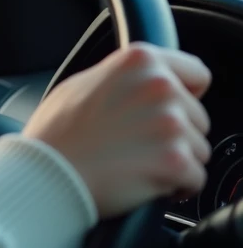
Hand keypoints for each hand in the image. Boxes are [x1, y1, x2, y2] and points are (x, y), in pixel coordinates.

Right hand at [24, 44, 211, 217]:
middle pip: (198, 117)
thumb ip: (124, 78)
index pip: (196, 74)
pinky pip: (196, 178)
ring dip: (176, 160)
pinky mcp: (176, 160)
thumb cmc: (56, 132)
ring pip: (199, 149)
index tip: (175, 108)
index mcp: (139, 61)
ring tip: (138, 163)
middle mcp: (160, 86)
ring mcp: (171, 123)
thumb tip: (142, 83)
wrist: (47, 171)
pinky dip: (176, 186)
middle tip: (139, 144)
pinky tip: (147, 182)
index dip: (186, 94)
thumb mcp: (83, 82)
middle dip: (176, 134)